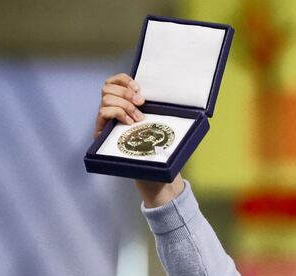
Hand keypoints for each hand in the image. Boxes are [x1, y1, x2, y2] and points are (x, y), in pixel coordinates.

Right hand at [94, 73, 183, 205]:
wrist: (152, 175)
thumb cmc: (158, 150)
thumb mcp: (161, 128)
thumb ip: (163, 114)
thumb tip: (193, 109)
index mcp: (122, 104)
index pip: (114, 81)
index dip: (124, 79)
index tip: (139, 87)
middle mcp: (110, 110)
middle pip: (107, 87)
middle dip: (125, 92)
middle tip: (141, 102)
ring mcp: (105, 121)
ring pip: (105, 98)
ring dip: (124, 105)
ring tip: (138, 118)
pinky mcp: (101, 133)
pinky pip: (103, 113)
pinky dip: (117, 113)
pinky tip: (129, 122)